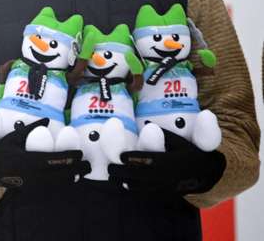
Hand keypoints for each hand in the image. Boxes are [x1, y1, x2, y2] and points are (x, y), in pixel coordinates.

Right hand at [0, 118, 89, 190]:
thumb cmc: (1, 151)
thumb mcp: (14, 137)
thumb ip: (31, 128)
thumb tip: (47, 119)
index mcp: (28, 161)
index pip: (54, 160)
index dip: (70, 157)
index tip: (80, 153)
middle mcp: (32, 175)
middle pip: (61, 174)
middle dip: (77, 169)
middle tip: (88, 164)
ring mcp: (33, 185)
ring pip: (59, 183)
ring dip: (73, 177)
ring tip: (83, 170)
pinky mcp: (34, 190)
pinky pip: (53, 187)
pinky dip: (64, 182)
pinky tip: (71, 177)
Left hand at [108, 129, 225, 194]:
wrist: (207, 173)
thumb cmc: (190, 153)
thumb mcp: (180, 142)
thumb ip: (165, 135)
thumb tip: (147, 123)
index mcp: (169, 161)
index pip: (147, 160)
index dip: (133, 159)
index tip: (121, 156)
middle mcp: (166, 175)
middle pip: (140, 175)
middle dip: (123, 172)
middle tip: (110, 168)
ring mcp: (166, 187)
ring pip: (142, 187)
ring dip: (125, 183)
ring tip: (113, 178)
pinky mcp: (166, 194)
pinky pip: (148, 194)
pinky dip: (135, 191)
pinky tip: (125, 186)